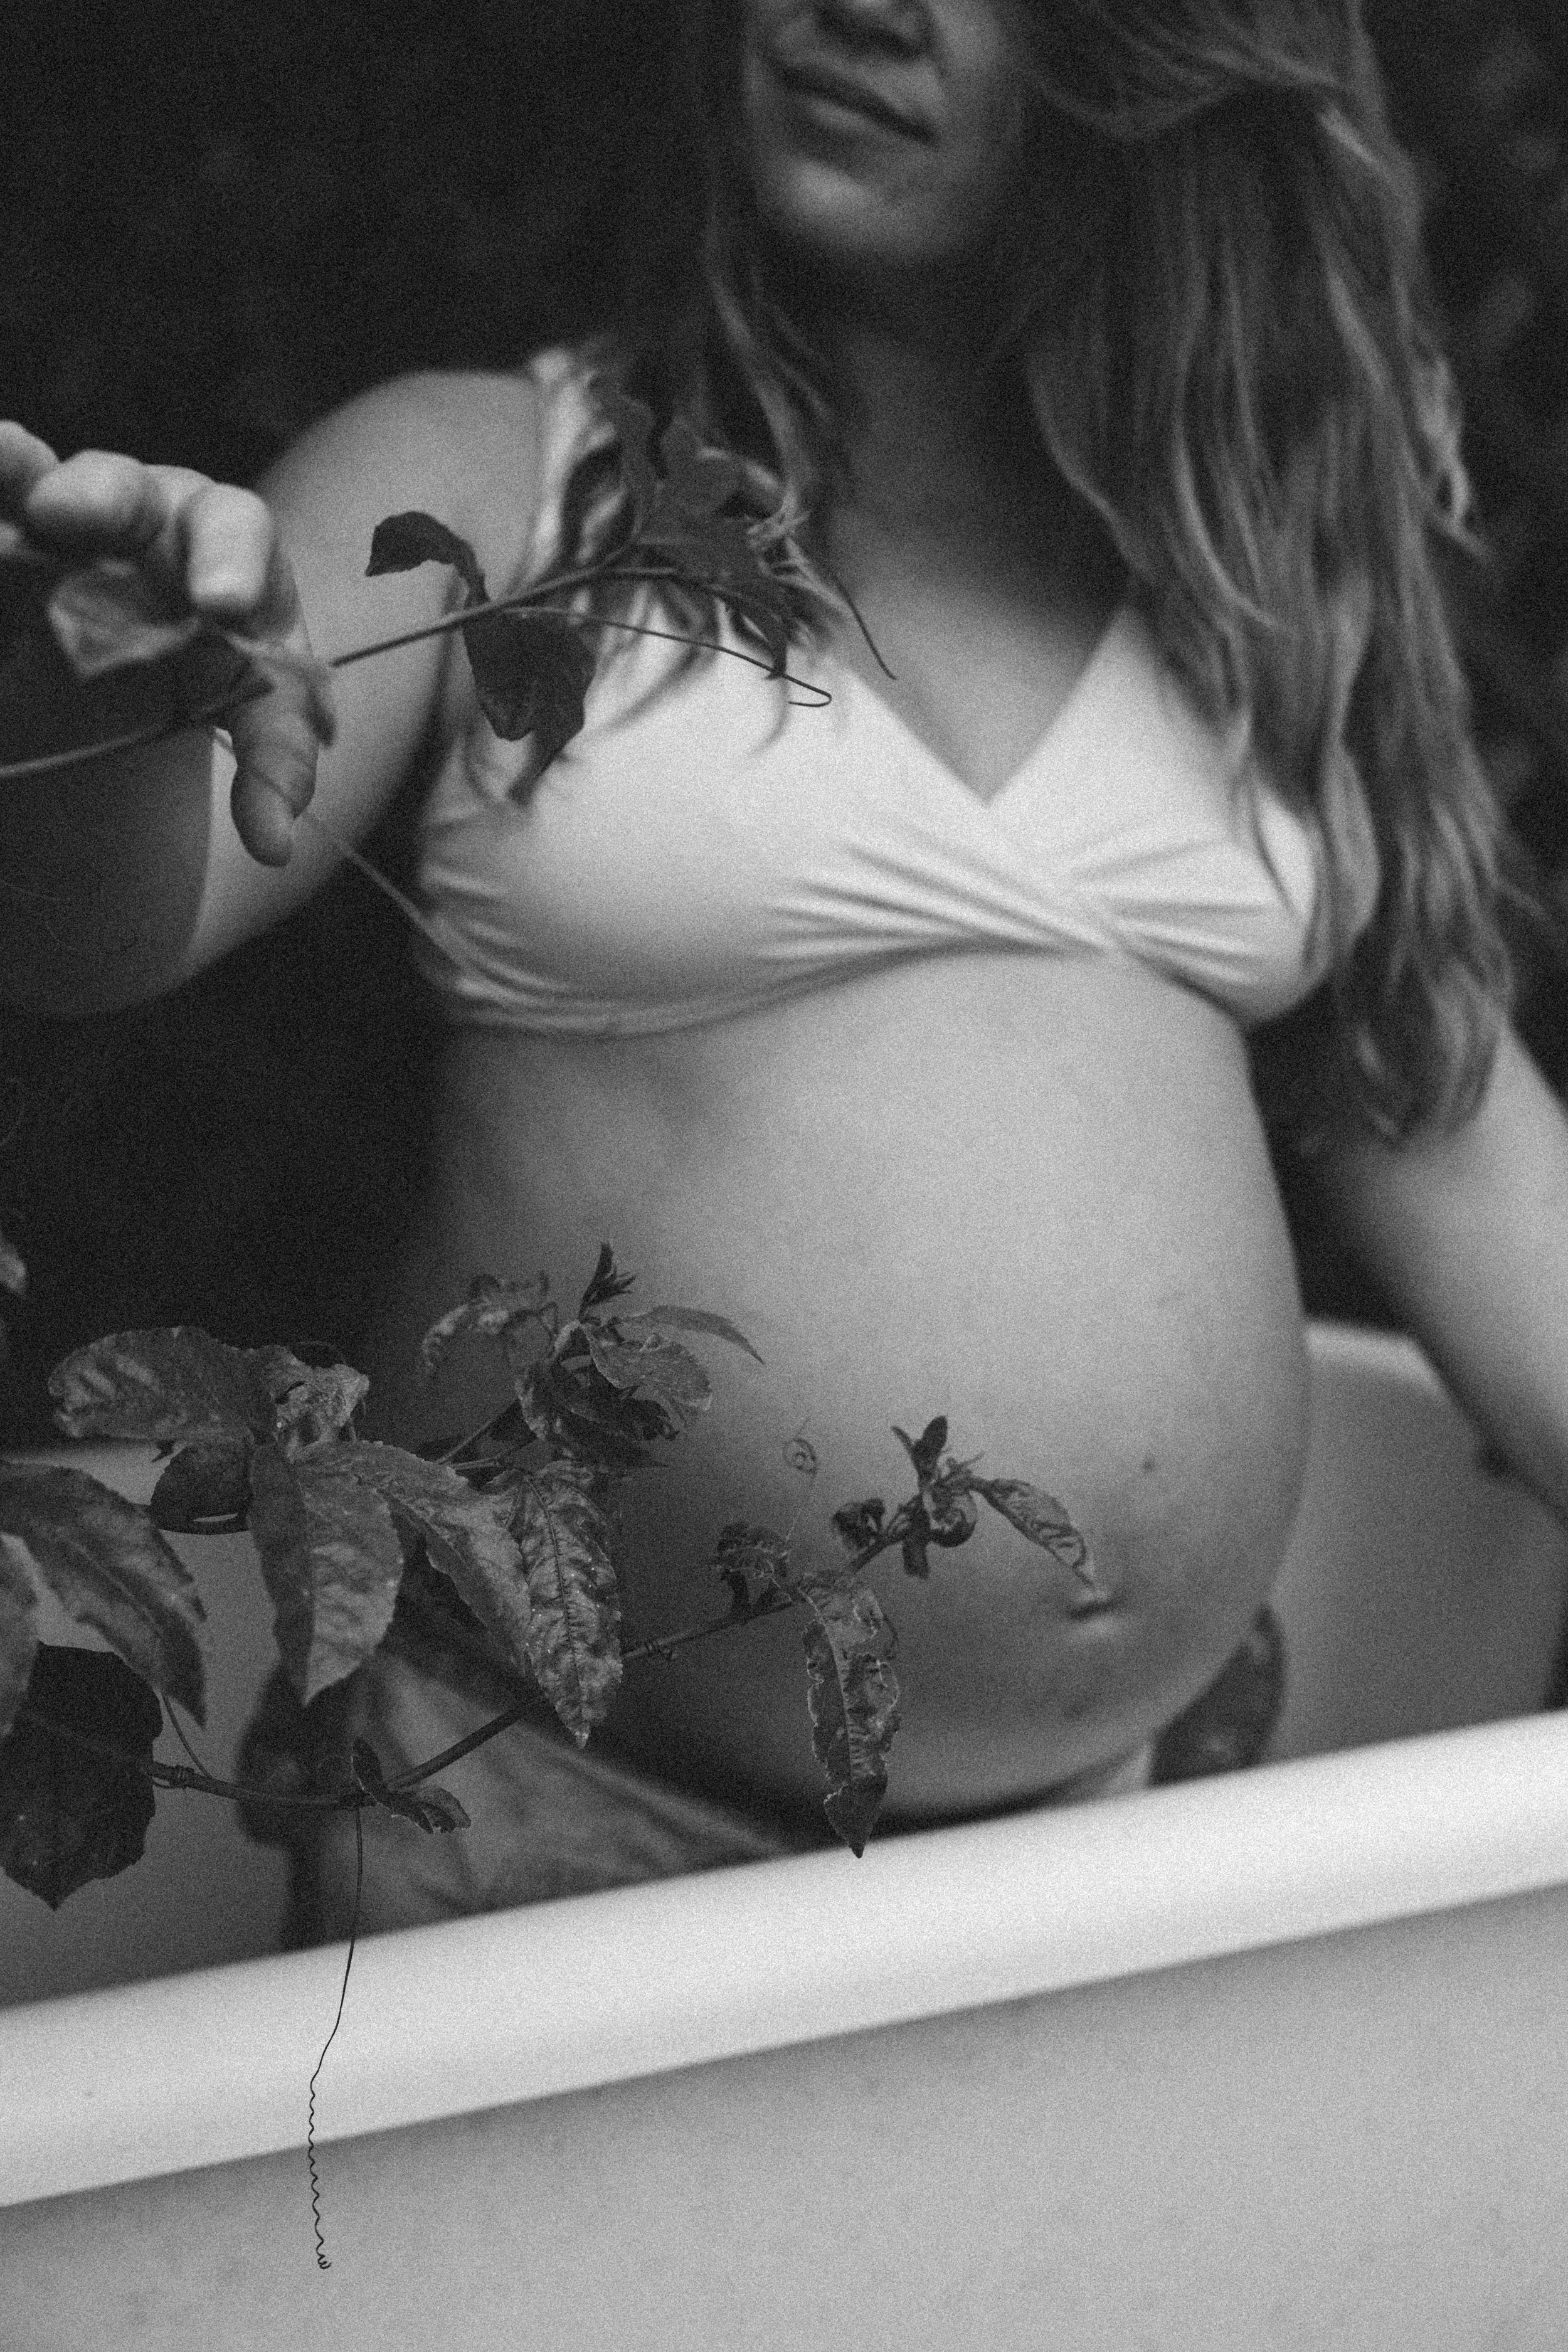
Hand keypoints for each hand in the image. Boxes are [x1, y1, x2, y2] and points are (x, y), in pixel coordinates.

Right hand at [0, 422, 333, 865]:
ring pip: (26, 478)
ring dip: (4, 472)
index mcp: (222, 544)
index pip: (236, 529)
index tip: (220, 604)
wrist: (147, 656)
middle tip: (65, 515)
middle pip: (120, 486)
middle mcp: (137, 512)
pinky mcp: (3, 540)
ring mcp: (54, 516)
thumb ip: (275, 767)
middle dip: (97, 494)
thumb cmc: (220, 667)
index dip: (231, 560)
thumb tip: (275, 846)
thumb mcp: (262, 715)